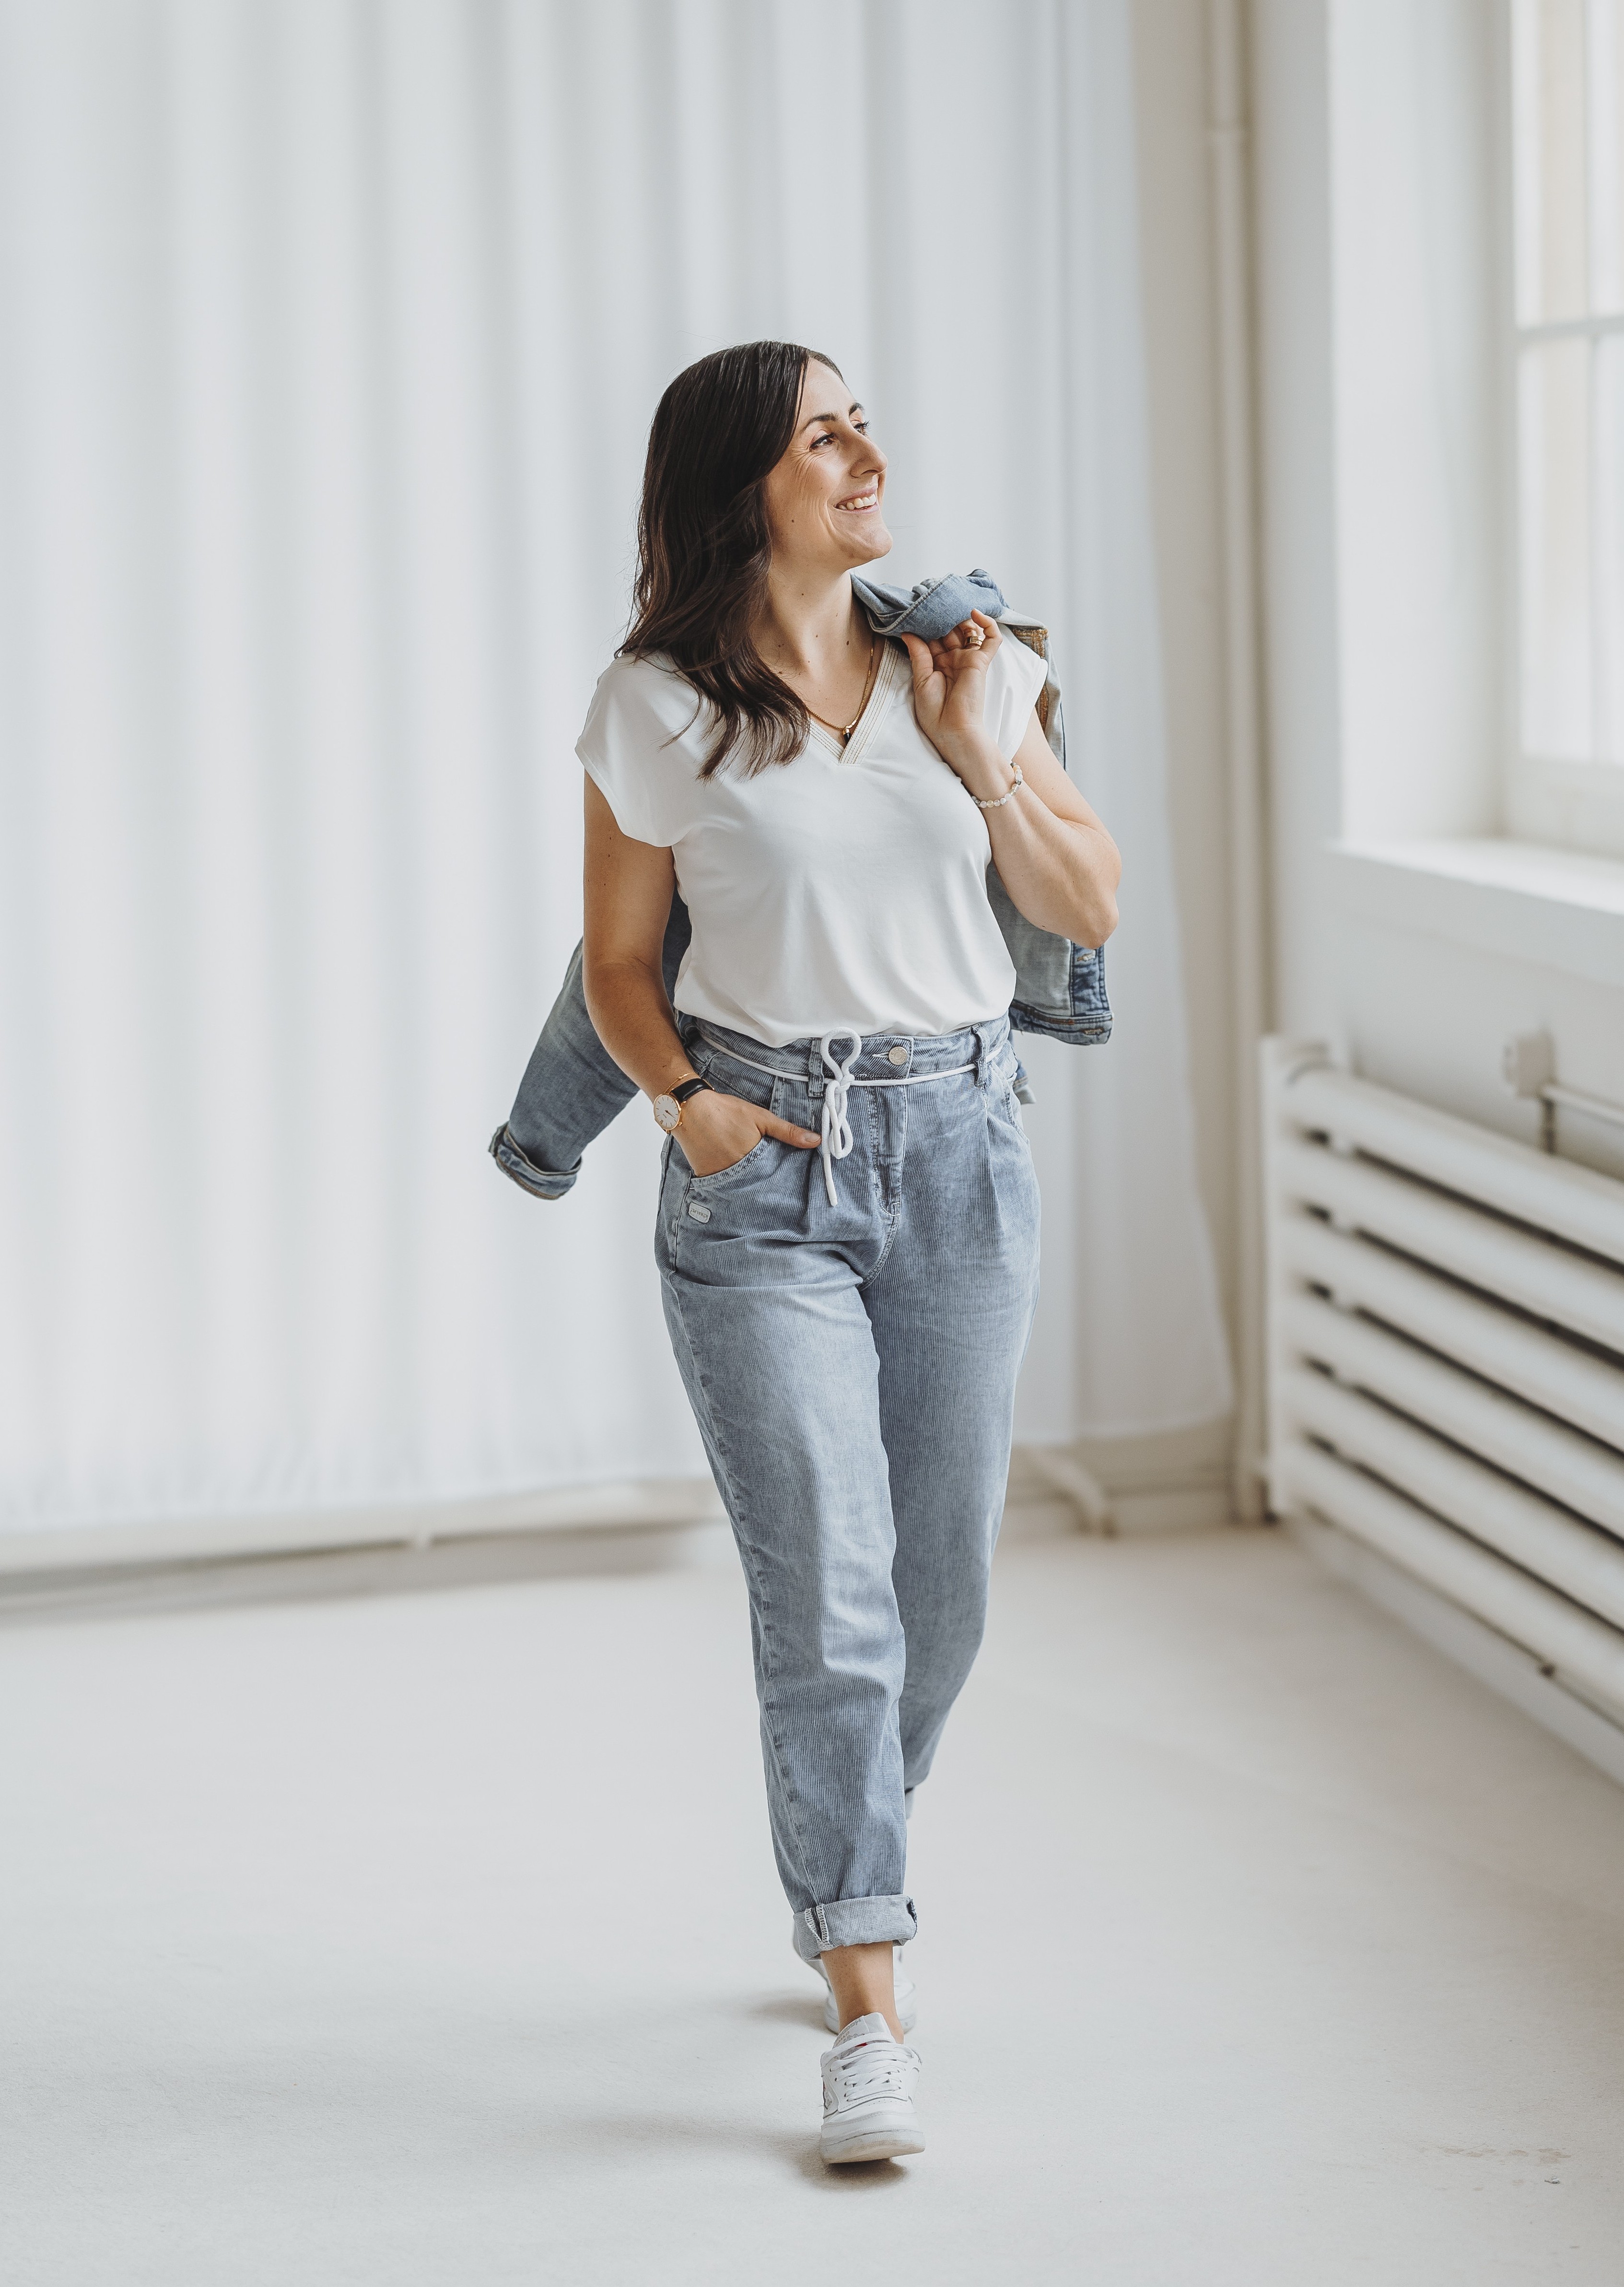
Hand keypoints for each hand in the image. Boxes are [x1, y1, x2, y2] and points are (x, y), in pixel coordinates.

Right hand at [675, 1088, 820, 1176]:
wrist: (690, 1109)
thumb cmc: (727, 1111)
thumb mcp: (761, 1118)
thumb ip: (788, 1132)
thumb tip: (816, 1141)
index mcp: (753, 1159)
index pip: (774, 1177)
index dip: (780, 1177)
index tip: (785, 1178)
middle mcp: (736, 1172)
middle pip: (757, 1183)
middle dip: (764, 1181)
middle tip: (765, 1175)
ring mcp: (719, 1176)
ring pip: (739, 1186)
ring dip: (746, 1182)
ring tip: (745, 1169)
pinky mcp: (706, 1177)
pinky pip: (722, 1185)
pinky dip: (728, 1180)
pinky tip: (730, 1167)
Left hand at [900, 610, 1003, 776]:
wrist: (953, 730)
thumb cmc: (935, 713)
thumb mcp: (920, 680)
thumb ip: (918, 653)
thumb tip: (908, 631)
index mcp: (936, 665)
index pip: (933, 637)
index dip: (927, 623)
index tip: (917, 608)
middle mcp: (953, 659)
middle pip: (950, 630)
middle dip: (942, 615)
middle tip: (933, 599)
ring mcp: (968, 659)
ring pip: (968, 630)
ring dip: (960, 617)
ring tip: (949, 604)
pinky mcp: (981, 662)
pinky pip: (991, 638)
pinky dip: (987, 624)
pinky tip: (975, 614)